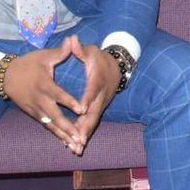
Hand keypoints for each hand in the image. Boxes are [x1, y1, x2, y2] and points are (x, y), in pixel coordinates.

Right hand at [2, 43, 84, 149]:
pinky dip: (55, 135)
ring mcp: (35, 109)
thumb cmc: (27, 64)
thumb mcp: (43, 55)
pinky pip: (46, 126)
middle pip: (55, 116)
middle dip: (68, 128)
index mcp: (43, 84)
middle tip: (80, 138)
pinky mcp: (33, 114)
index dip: (70, 102)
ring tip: (75, 147)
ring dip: (63, 136)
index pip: (58, 95)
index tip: (82, 110)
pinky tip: (65, 143)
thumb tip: (73, 40)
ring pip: (51, 125)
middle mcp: (39, 100)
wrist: (5, 76)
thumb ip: (60, 52)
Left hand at [63, 36, 119, 155]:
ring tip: (75, 149)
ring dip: (84, 135)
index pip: (92, 90)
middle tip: (78, 140)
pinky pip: (91, 122)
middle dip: (86, 127)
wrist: (117, 66)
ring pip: (92, 121)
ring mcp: (101, 103)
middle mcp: (101, 95)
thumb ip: (80, 48)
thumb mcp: (91, 50)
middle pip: (94, 112)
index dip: (87, 99)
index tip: (81, 109)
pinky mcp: (98, 109)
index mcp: (98, 79)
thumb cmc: (99, 57)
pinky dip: (84, 134)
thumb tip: (72, 39)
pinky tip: (75, 146)